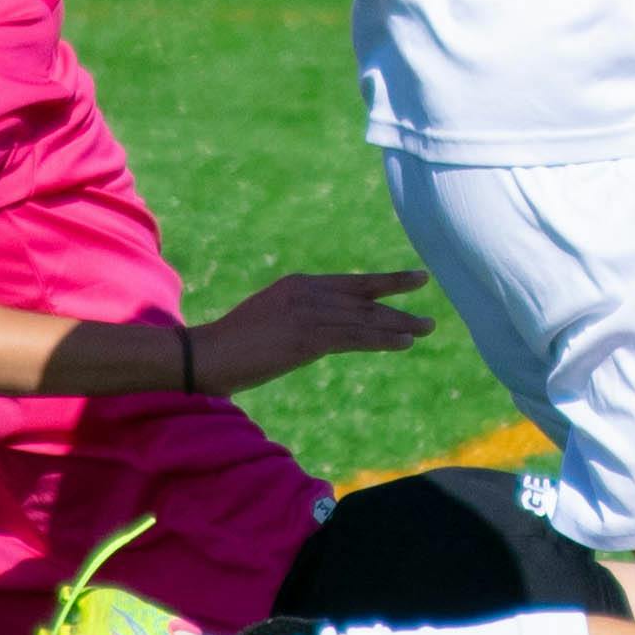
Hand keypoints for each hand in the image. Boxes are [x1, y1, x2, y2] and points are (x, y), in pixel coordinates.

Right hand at [189, 269, 433, 388]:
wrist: (207, 355)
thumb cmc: (233, 344)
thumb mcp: (272, 320)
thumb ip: (301, 317)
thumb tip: (324, 332)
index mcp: (299, 284)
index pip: (351, 282)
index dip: (384, 282)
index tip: (412, 279)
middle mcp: (308, 292)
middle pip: (364, 296)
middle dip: (398, 299)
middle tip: (427, 301)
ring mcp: (310, 314)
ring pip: (364, 318)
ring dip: (399, 324)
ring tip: (426, 328)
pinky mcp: (309, 338)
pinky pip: (356, 338)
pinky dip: (383, 339)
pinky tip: (405, 342)